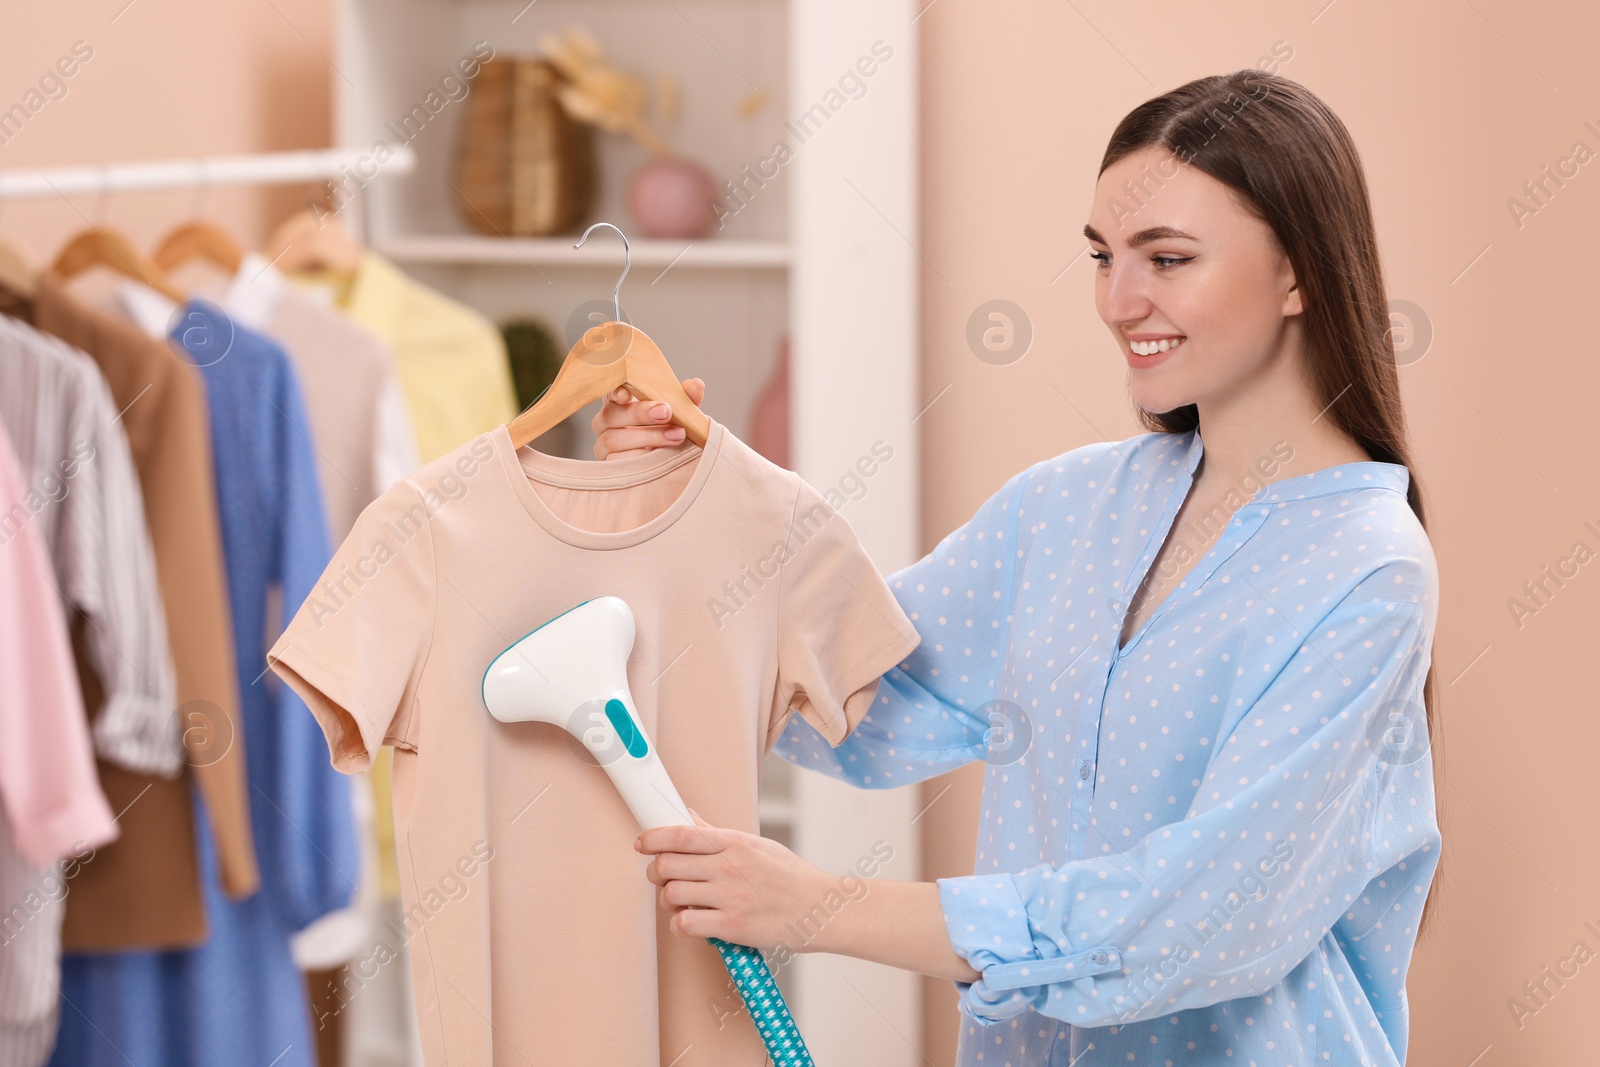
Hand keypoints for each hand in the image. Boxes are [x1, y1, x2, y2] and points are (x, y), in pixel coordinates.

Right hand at [591, 378, 706, 459]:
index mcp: (619, 402)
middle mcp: (606, 422)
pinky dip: (640, 458)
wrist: (674, 464)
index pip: (609, 391)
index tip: (626, 395)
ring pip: (613, 439)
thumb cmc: (671, 431)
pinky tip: (659, 456)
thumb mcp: (680, 414)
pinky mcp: (609, 466)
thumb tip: (695, 386)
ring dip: (647, 437)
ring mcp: (603, 445)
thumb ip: (686, 399)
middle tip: (666, 412)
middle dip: (640, 413)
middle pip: (611, 415)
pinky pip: (617, 462)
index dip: (614, 391)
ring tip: (675, 436)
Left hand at [636, 811, 829, 951]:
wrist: (820, 909)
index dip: (653, 837)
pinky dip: (680, 925)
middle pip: (668, 864)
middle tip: (663, 877)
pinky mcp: (732, 926)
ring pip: (672, 894)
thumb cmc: (789, 877)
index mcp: (735, 842)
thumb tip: (688, 816)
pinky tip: (691, 922)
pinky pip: (685, 923)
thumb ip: (717, 834)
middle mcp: (729, 866)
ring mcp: (730, 897)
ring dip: (669, 900)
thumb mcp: (756, 845)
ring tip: (682, 902)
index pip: (681, 834)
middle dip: (656, 872)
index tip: (642, 843)